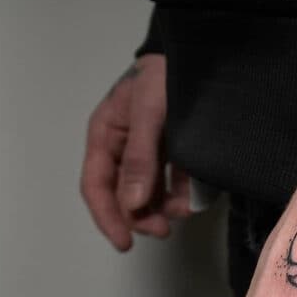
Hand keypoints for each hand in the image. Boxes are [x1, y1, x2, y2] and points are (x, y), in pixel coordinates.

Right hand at [80, 54, 191, 249]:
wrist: (198, 53)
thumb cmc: (164, 76)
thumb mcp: (149, 113)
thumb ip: (141, 158)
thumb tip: (133, 204)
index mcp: (106, 135)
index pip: (97, 186)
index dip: (108, 217)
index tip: (125, 243)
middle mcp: (124, 146)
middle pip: (124, 193)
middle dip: (141, 215)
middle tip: (164, 230)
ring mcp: (150, 149)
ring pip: (149, 190)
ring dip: (163, 207)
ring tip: (183, 211)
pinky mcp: (175, 149)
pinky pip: (174, 179)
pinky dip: (182, 192)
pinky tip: (193, 198)